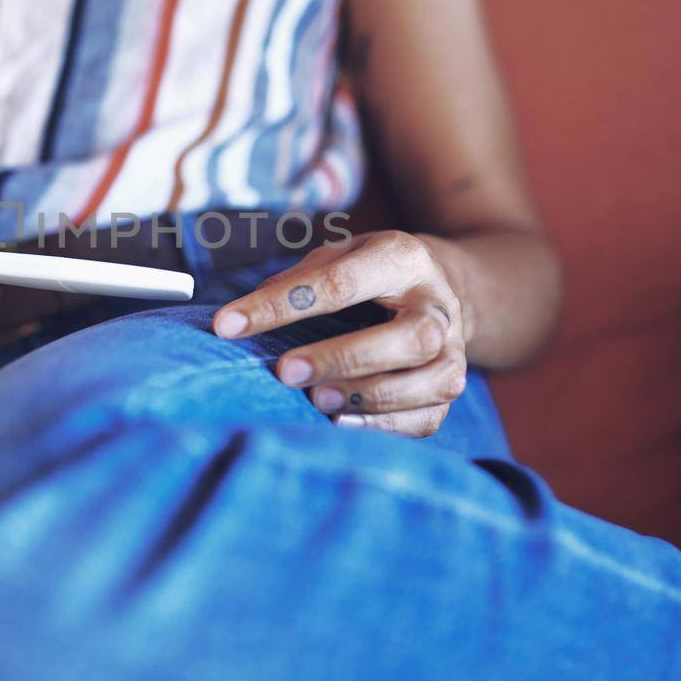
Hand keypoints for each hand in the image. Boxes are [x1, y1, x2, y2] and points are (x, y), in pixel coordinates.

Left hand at [212, 231, 466, 436]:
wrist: (441, 288)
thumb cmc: (371, 274)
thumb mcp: (340, 255)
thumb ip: (297, 280)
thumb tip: (243, 316)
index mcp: (403, 258)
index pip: (342, 281)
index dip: (282, 305)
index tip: (228, 325)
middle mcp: (437, 304)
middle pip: (409, 337)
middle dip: (345, 357)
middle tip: (286, 371)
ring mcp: (452, 349)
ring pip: (431, 381)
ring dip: (369, 395)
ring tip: (315, 400)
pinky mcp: (449, 388)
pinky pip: (427, 417)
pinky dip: (385, 426)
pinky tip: (341, 420)